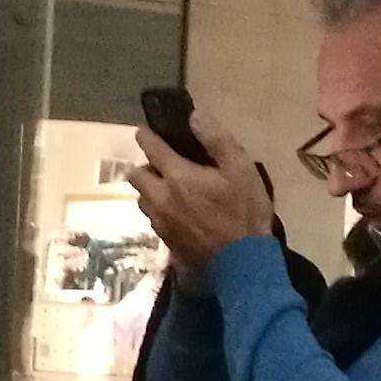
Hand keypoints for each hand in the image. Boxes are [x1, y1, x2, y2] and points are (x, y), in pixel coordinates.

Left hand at [124, 111, 270, 287]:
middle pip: (136, 175)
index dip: (146, 136)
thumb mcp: (241, 169)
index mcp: (177, 176)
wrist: (242, 264)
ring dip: (150, 190)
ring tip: (169, 189)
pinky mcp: (166, 242)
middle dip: (145, 166)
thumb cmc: (244, 212)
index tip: (144, 131)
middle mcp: (161, 198)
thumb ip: (216, 139)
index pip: (151, 148)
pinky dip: (159, 211)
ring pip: (143, 199)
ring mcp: (161, 222)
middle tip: (162, 164)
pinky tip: (177, 213)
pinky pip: (153, 219)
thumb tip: (194, 116)